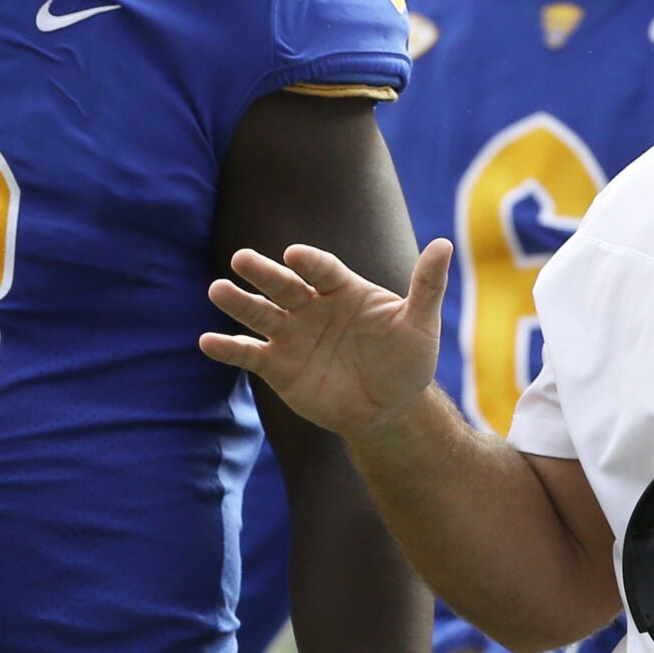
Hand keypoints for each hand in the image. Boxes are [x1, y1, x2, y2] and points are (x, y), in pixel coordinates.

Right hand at [202, 241, 452, 439]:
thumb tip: (445, 244)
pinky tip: (207, 341)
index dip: (310, 263)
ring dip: (238, 303)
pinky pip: (249, 353)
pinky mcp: (277, 365)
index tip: (294, 256)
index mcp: (343, 289)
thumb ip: (427, 286)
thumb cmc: (406, 360)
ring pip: (260, 313)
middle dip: (263, 273)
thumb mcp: (420, 324)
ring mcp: (291, 334)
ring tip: (217, 290)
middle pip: (283, 285)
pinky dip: (228, 347)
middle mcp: (311, 305)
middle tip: (241, 259)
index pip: (324, 271)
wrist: (387, 408)